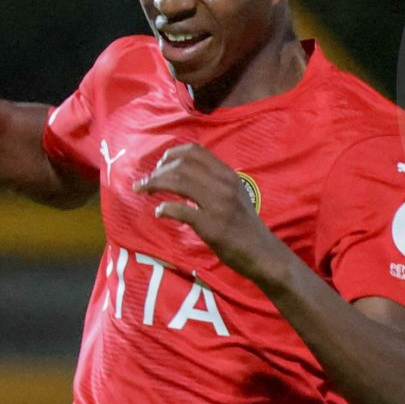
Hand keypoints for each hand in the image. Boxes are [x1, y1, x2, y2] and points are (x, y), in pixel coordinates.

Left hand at [134, 140, 284, 280]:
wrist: (261, 252)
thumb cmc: (243, 224)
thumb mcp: (233, 194)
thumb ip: (212, 181)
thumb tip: (182, 173)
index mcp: (227, 174)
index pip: (195, 151)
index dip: (172, 154)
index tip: (159, 165)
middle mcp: (223, 185)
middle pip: (182, 165)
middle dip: (157, 171)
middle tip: (145, 182)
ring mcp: (218, 205)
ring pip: (179, 182)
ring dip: (155, 184)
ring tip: (143, 190)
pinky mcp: (211, 226)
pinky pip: (181, 210)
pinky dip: (165, 209)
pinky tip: (159, 212)